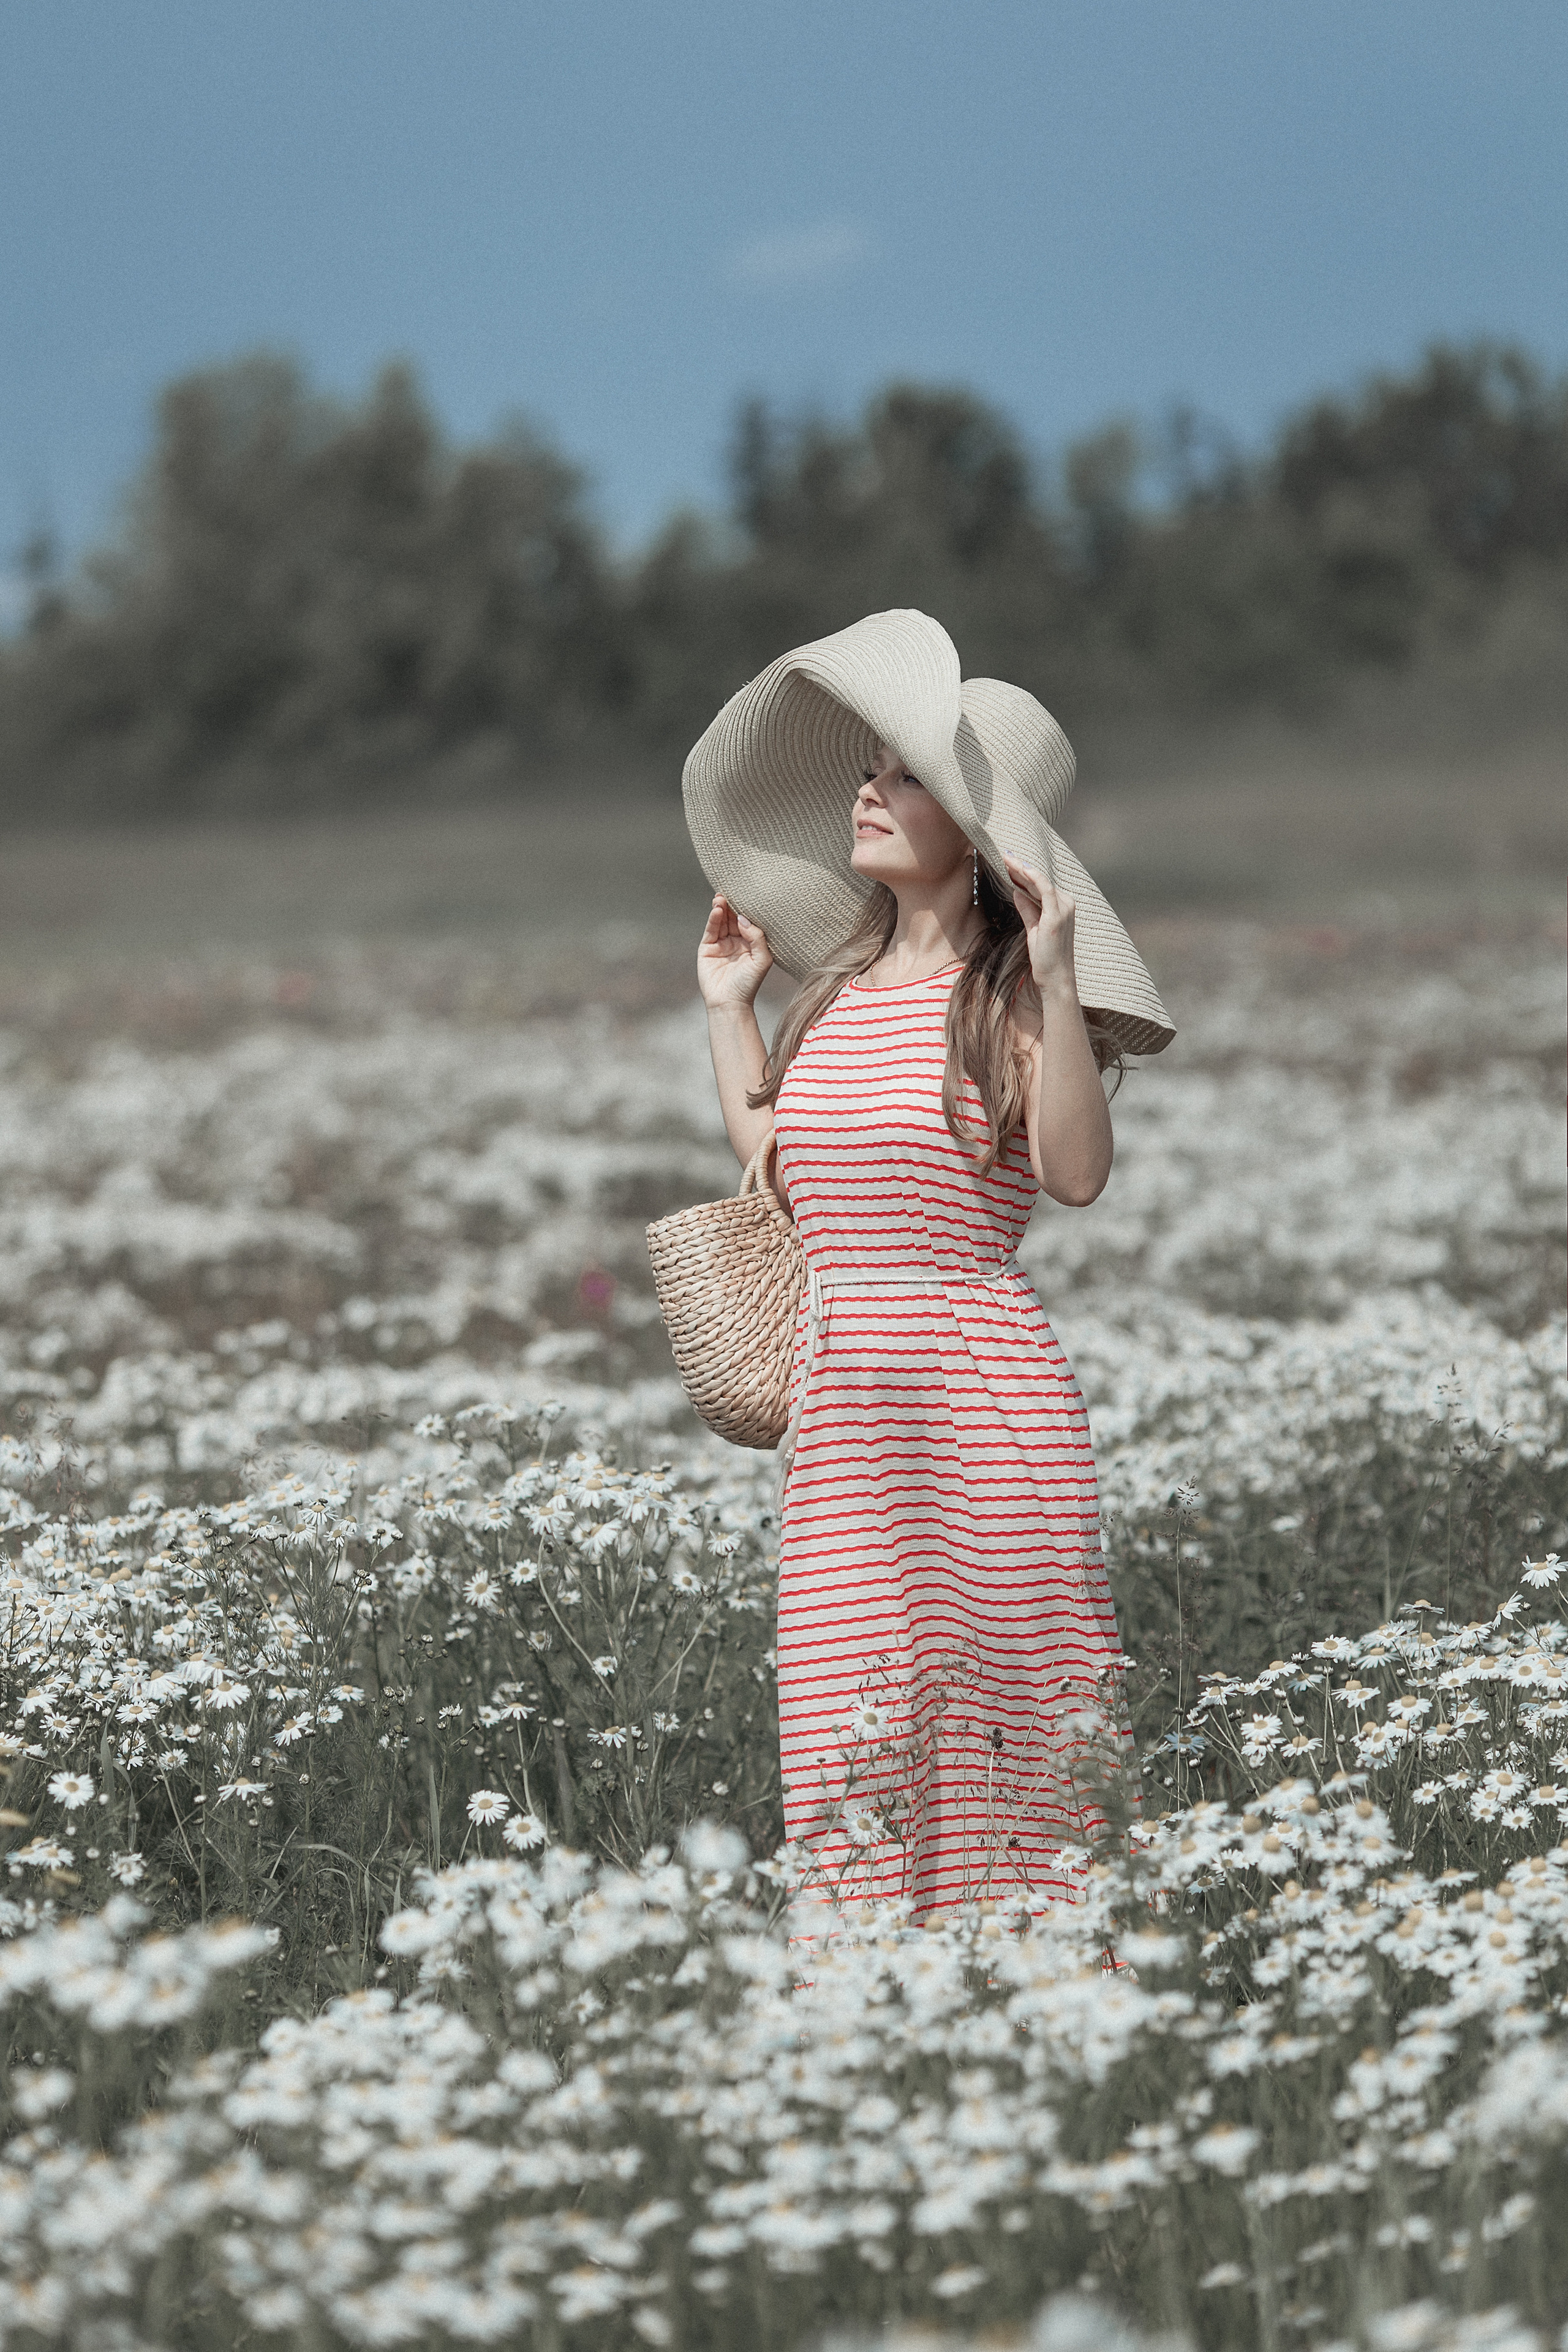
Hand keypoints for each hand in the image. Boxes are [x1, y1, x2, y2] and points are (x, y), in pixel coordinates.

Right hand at [697, 894, 772, 1010]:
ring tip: (721, 898)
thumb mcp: (762, 959)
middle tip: (732, 891)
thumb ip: (757, 937)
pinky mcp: (707, 947)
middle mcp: (736, 941)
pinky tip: (717, 910)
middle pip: (733, 917)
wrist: (730, 1002)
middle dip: (732, 905)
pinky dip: (713, 919)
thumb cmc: (749, 984)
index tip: (748, 896)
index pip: (748, 921)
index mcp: (751, 943)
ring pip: (721, 921)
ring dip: (721, 908)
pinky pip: (711, 930)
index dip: (747, 909)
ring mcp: (721, 943)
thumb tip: (743, 918)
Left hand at [1003, 857, 1077, 995]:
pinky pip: (1045, 889)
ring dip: (1022, 867)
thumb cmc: (1046, 957)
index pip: (1040, 884)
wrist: (1055, 978)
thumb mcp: (1033, 928)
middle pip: (1040, 879)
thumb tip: (1016, 891)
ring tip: (1006, 857)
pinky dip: (1032, 876)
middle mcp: (1066, 904)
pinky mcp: (1057, 915)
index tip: (1008, 862)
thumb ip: (1028, 909)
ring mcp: (1064, 908)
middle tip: (1004, 853)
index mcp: (1061, 906)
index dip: (1023, 872)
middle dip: (1020, 866)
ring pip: (1041, 880)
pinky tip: (1020, 868)